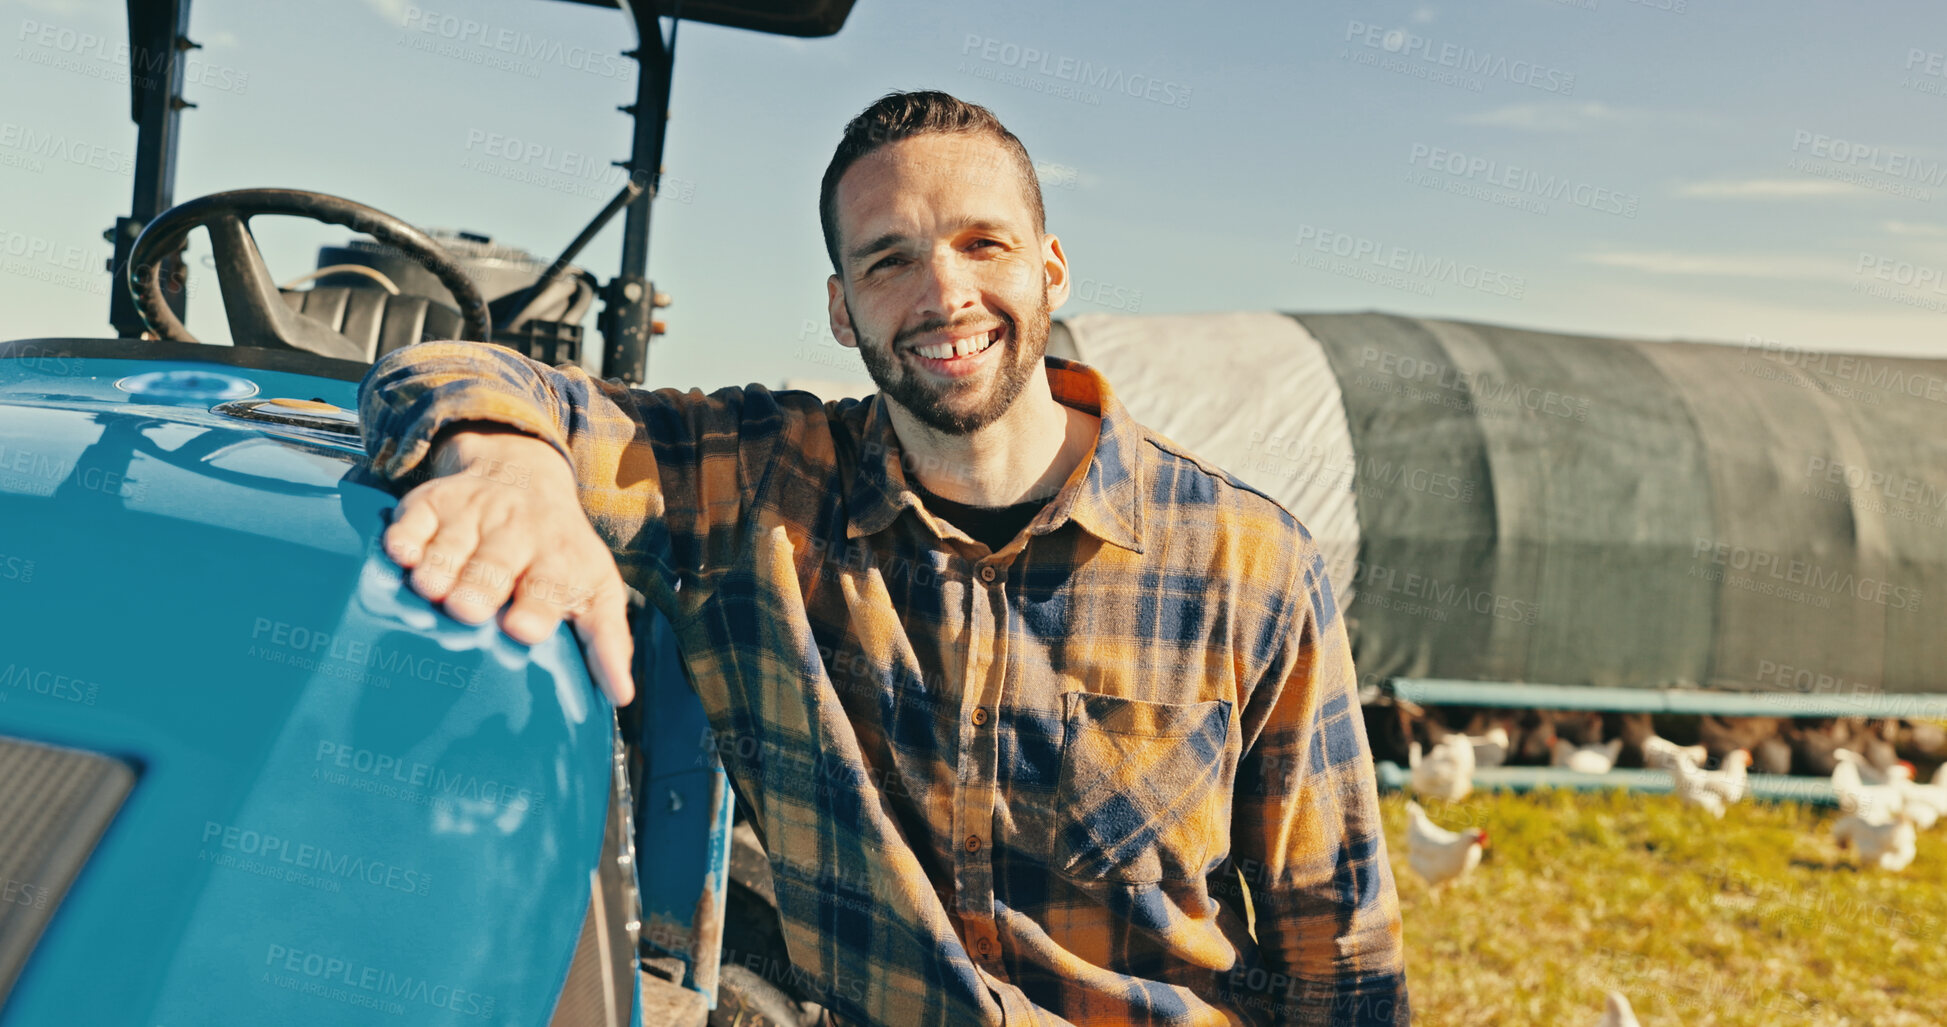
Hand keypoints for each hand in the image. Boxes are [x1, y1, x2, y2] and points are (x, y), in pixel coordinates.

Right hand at [382, 426, 634, 705]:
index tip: (522, 629)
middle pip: (495, 563)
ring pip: (451, 545)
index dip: (537, 605)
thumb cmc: (559, 552)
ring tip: (431, 588)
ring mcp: (473, 515)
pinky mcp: (432, 503)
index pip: (549, 583)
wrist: (524, 476)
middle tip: (468, 608)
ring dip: (439, 567)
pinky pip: (413, 519)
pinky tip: (401, 554)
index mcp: (558, 558)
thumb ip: (607, 639)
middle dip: (480, 586)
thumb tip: (621, 694)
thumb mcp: (596, 589)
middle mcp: (516, 532)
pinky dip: (404, 537)